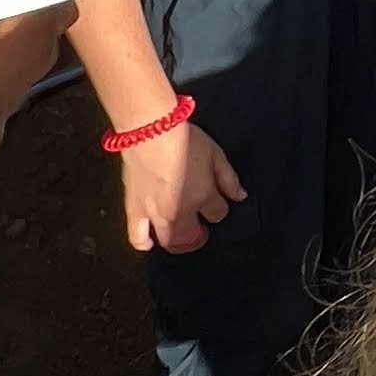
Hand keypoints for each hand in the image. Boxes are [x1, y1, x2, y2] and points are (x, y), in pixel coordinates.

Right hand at [119, 114, 245, 257]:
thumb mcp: (216, 154)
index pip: (218, 214)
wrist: (150, 131)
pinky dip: (144, 243)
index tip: (217, 202)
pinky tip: (149, 242)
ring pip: (169, 241)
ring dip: (177, 243)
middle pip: (193, 236)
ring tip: (179, 235)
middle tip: (200, 230)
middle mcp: (181, 211)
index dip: (219, 209)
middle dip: (199, 235)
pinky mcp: (134, 210)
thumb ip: (229, 178)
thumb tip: (240, 195)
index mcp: (204, 196)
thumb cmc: (185, 139)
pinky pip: (137, 237)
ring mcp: (156, 214)